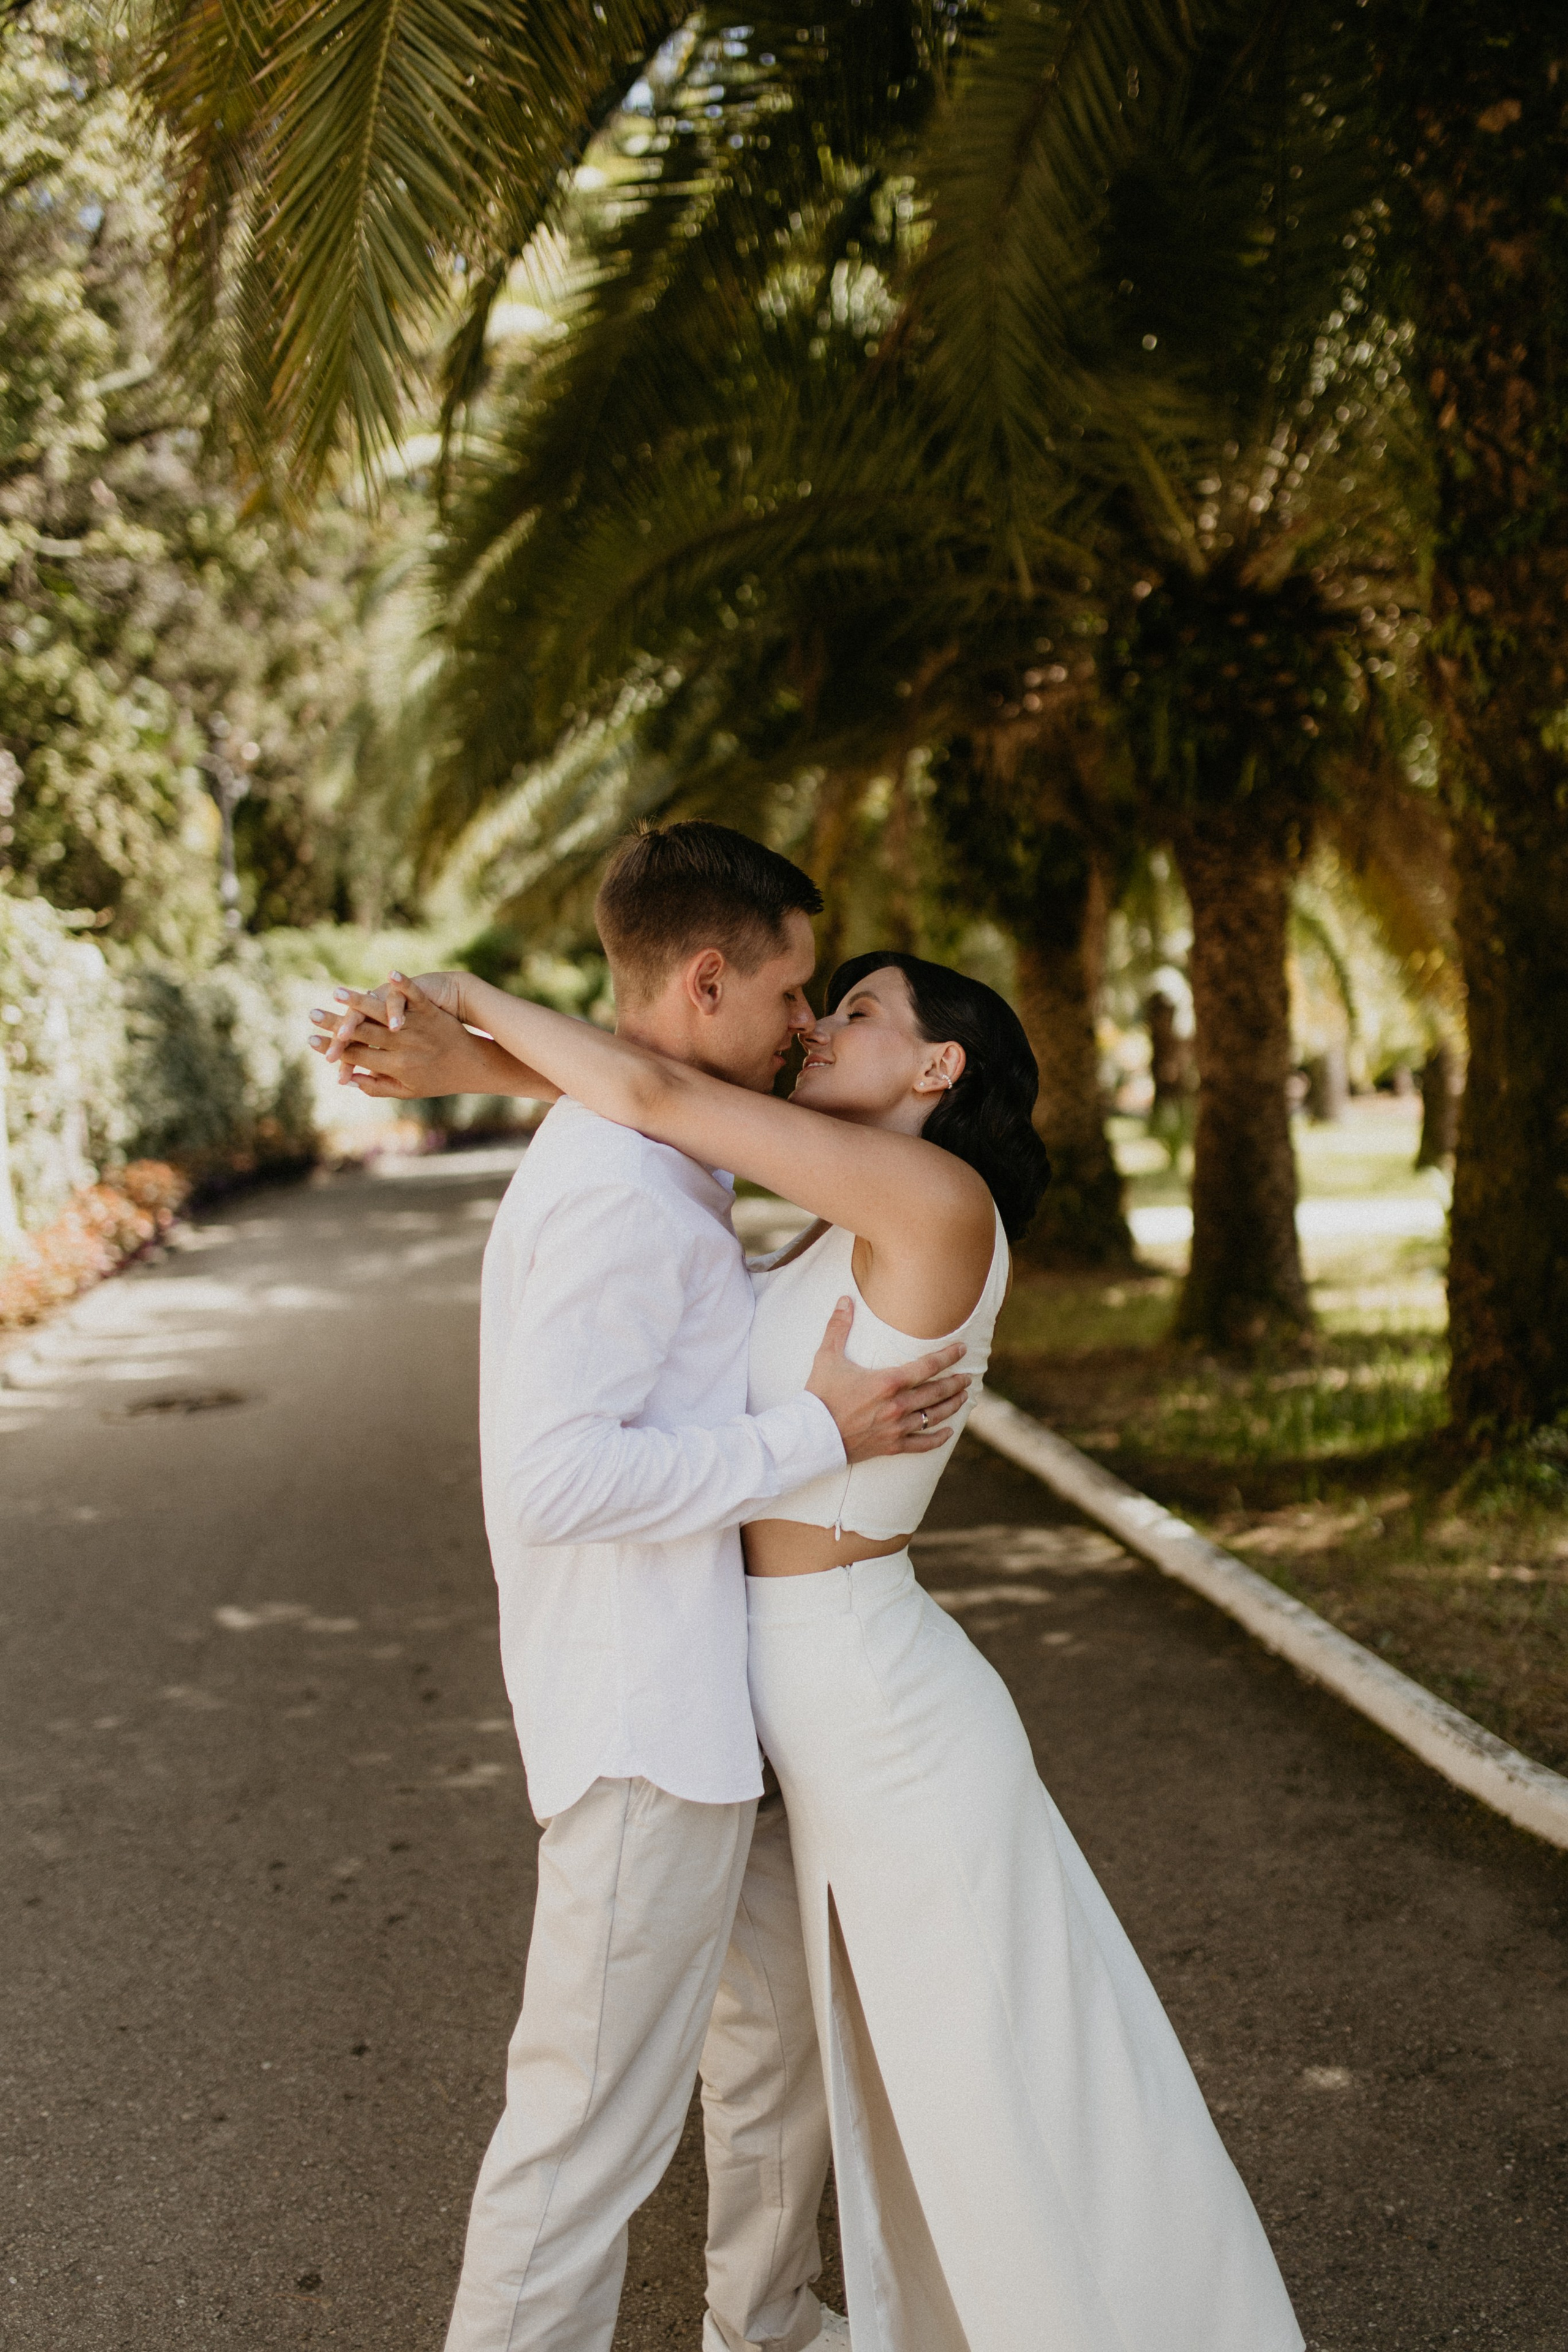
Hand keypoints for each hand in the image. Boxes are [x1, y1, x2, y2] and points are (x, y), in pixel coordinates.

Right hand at [307, 975, 502, 1099]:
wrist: (474, 1067)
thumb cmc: (439, 1080)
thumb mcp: (408, 1091)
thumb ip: (377, 1087)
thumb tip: (348, 1080)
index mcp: (393, 1067)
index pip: (356, 1056)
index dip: (332, 1048)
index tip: (310, 1038)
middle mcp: (402, 1048)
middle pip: (363, 1034)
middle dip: (335, 1024)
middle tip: (312, 1014)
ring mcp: (417, 1029)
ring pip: (383, 1014)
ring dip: (359, 1002)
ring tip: (337, 993)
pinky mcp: (431, 1013)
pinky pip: (416, 998)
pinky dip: (404, 986)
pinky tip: (390, 974)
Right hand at [805, 1299, 969, 1462]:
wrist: (810, 1436)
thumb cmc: (819, 1395)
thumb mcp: (827, 1357)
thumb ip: (838, 1327)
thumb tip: (844, 1299)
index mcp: (888, 1382)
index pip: (927, 1366)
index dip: (948, 1356)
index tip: (962, 1349)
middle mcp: (898, 1405)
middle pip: (937, 1391)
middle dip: (955, 1383)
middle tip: (968, 1377)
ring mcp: (897, 1427)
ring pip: (934, 1416)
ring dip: (952, 1406)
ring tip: (963, 1398)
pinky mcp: (891, 1446)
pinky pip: (922, 1444)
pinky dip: (937, 1439)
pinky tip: (948, 1433)